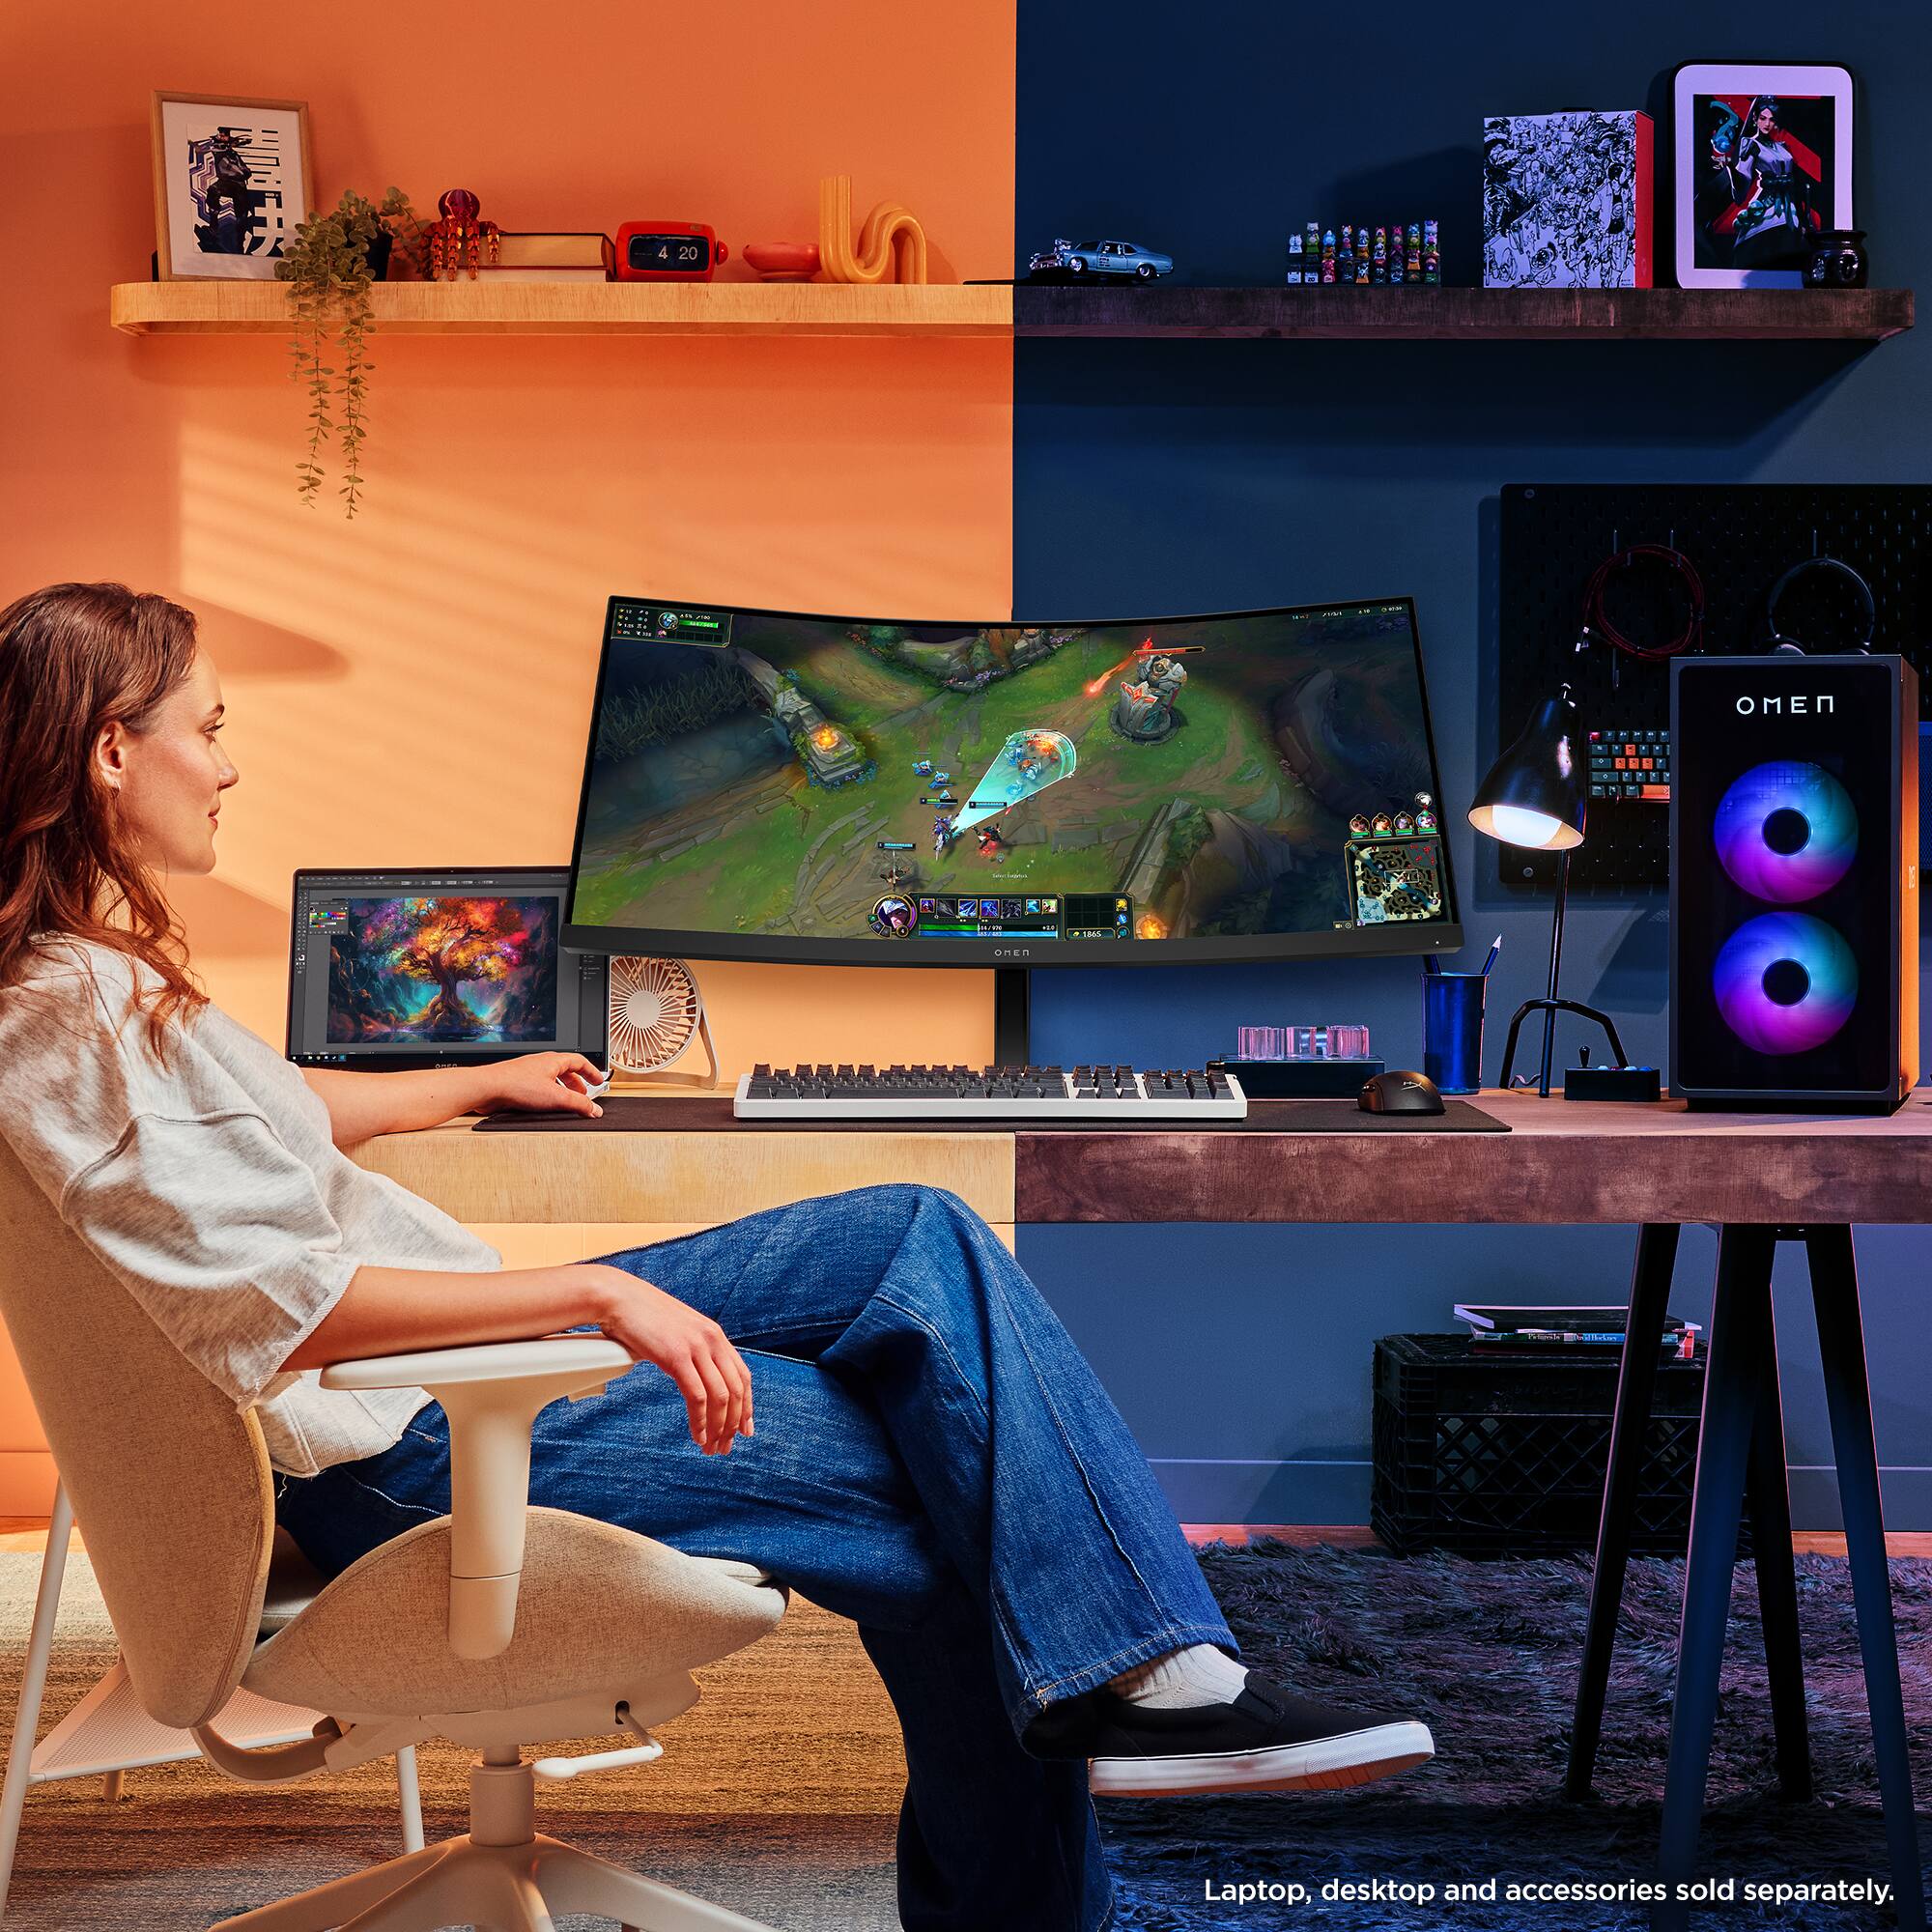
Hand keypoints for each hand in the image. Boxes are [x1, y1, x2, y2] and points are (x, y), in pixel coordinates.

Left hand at [480, 1052, 607, 1118]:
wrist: (487, 1088)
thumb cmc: (516, 1086)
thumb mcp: (556, 1097)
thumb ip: (578, 1104)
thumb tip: (595, 1109)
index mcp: (553, 1061)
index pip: (579, 1061)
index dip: (591, 1071)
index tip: (598, 1081)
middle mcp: (540, 1063)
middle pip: (565, 1070)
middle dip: (577, 1084)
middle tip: (583, 1096)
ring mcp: (528, 1072)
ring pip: (551, 1079)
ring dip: (562, 1090)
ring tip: (565, 1103)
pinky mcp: (517, 1083)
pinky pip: (538, 1087)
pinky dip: (547, 1095)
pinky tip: (545, 1107)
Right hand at [582, 1266, 753, 1453]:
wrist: (618, 1298)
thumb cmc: (642, 1317)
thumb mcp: (677, 1332)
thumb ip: (691, 1351)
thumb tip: (696, 1375)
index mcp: (714, 1335)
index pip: (742, 1376)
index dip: (747, 1406)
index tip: (745, 1430)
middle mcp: (712, 1339)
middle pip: (736, 1390)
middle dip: (734, 1424)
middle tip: (725, 1447)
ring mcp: (695, 1347)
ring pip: (720, 1396)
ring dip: (719, 1428)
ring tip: (711, 1448)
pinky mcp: (676, 1356)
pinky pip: (697, 1396)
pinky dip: (700, 1421)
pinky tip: (698, 1436)